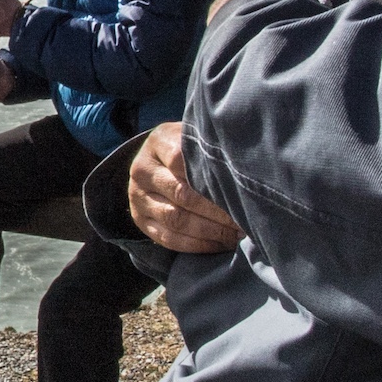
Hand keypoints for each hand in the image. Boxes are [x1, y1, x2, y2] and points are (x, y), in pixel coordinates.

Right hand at [128, 122, 243, 253]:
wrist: (159, 161)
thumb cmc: (190, 148)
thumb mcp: (198, 136)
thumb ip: (213, 147)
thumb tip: (244, 169)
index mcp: (159, 142)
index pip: (185, 161)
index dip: (214, 179)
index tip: (242, 191)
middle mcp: (142, 170)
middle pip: (182, 194)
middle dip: (217, 211)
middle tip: (244, 220)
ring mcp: (137, 197)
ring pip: (175, 220)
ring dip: (210, 231)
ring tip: (236, 235)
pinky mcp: (140, 220)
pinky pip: (168, 239)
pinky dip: (198, 245)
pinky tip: (220, 243)